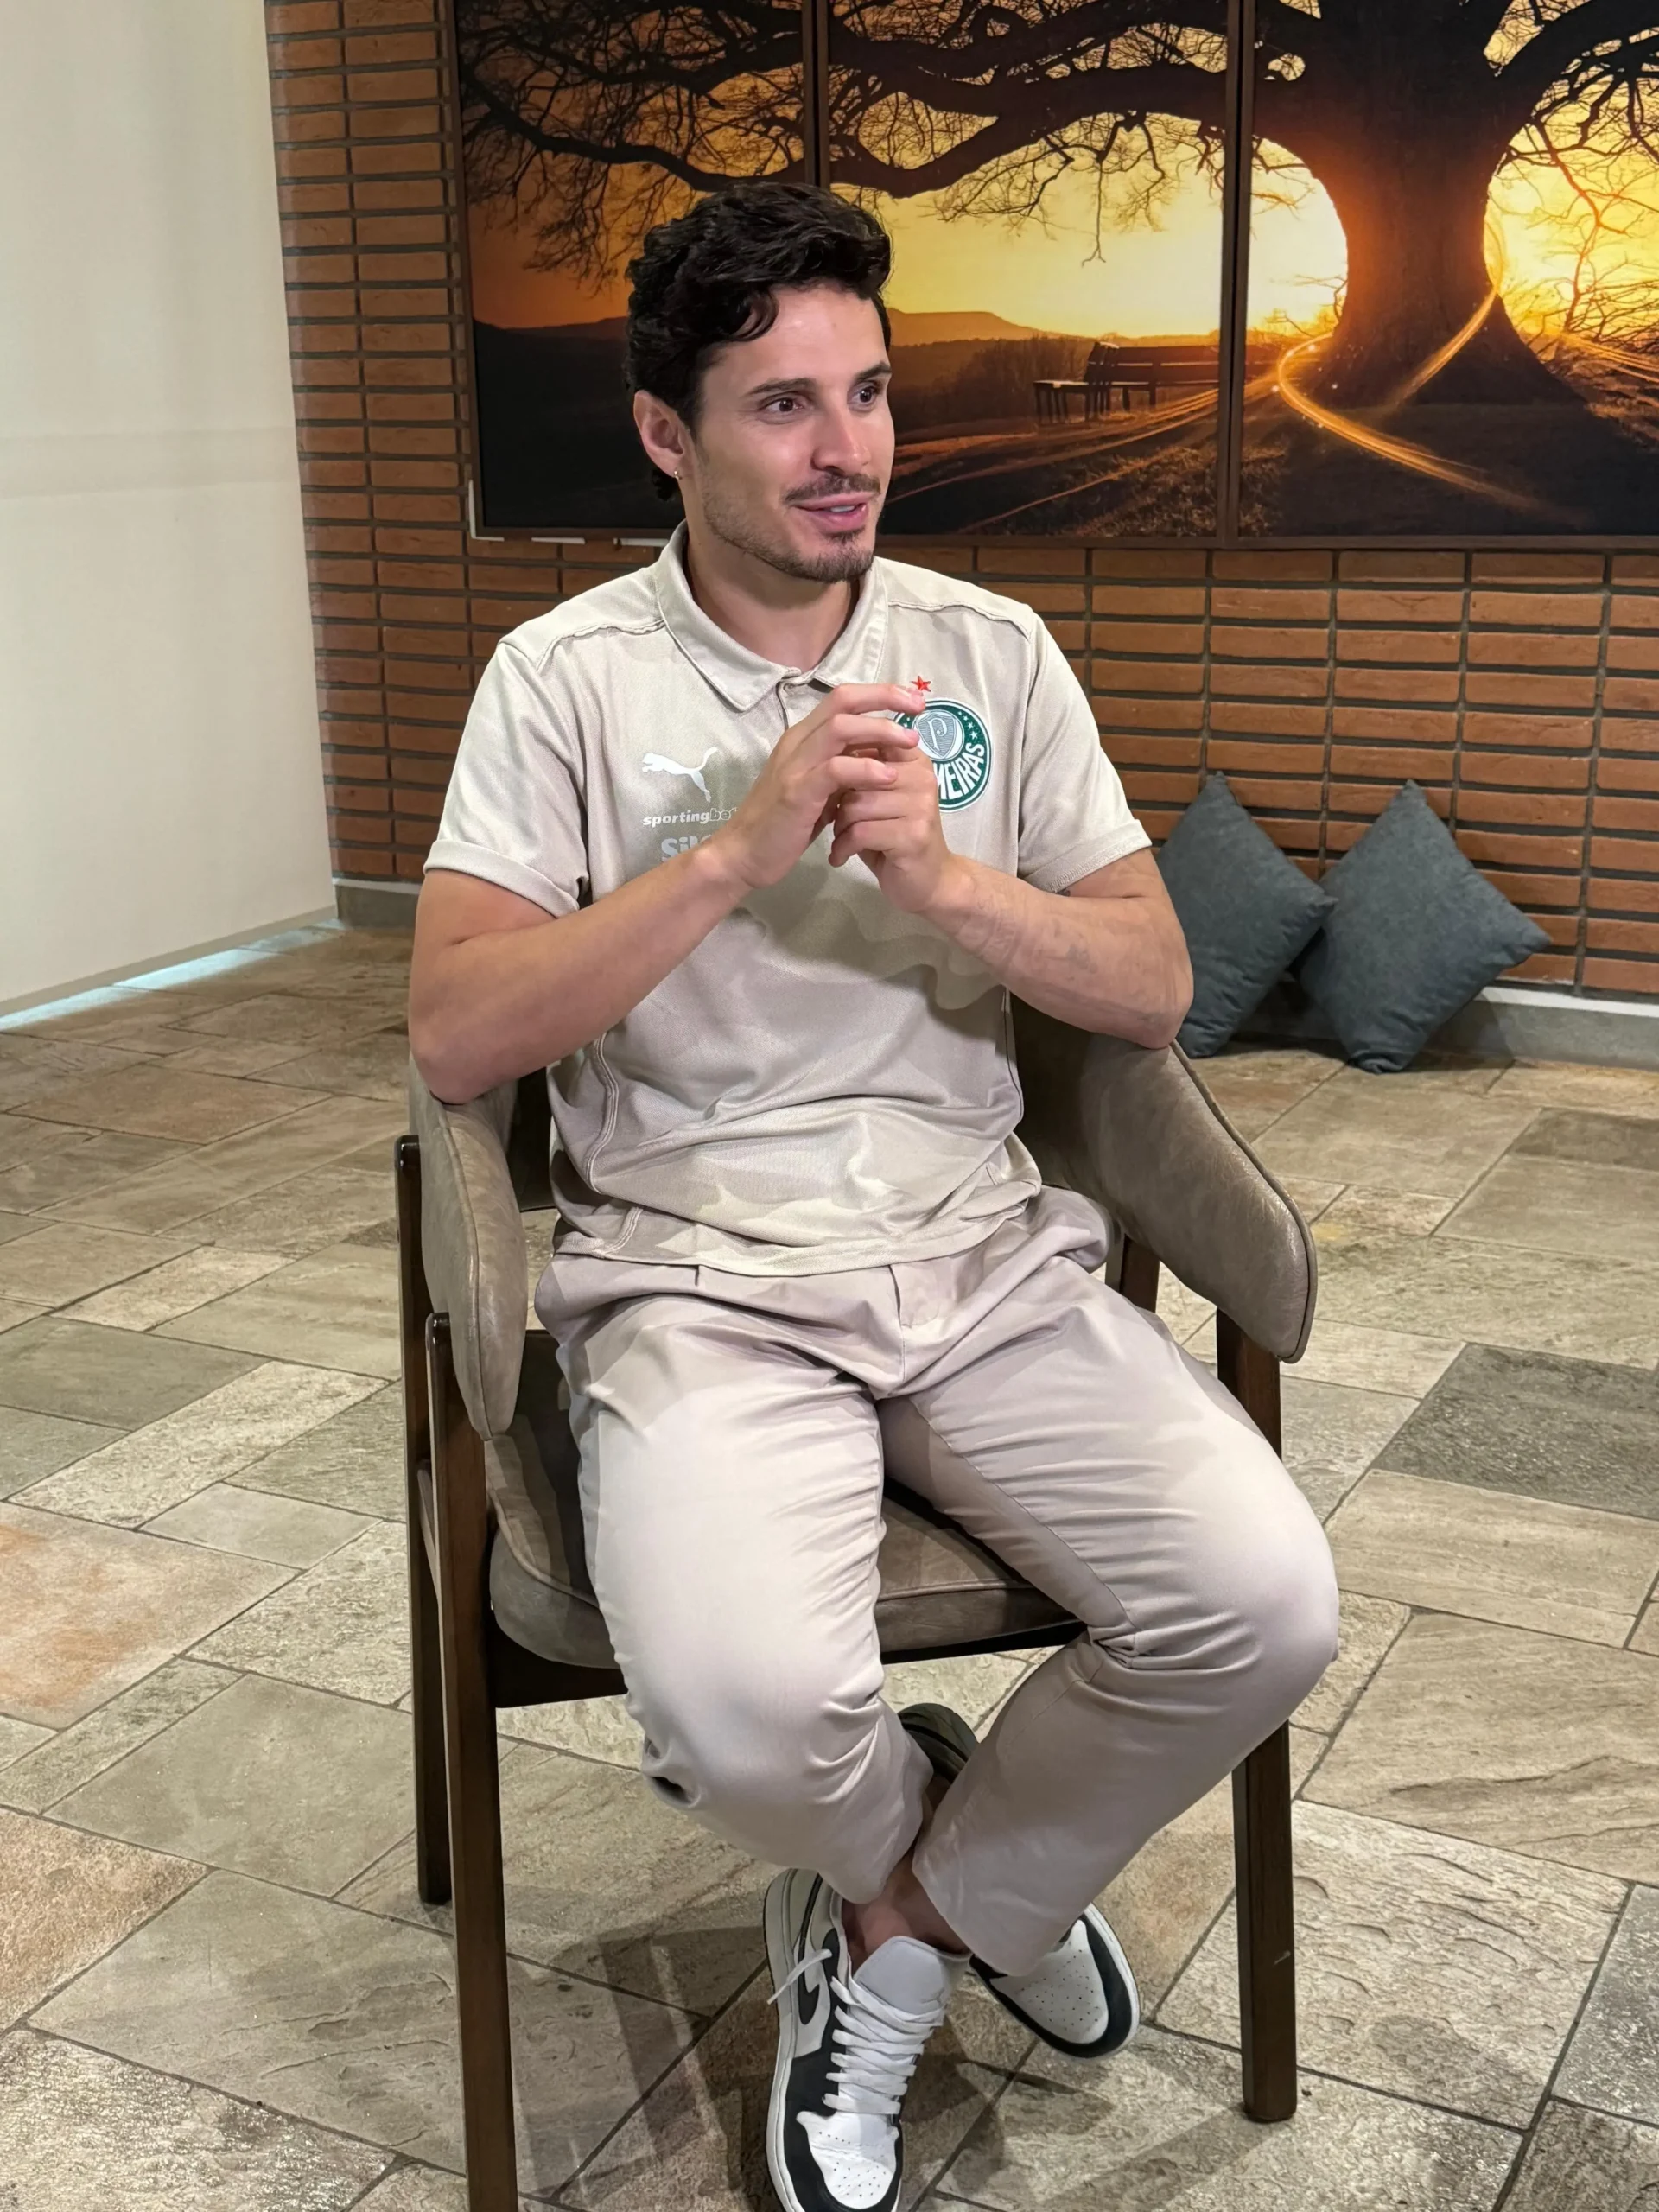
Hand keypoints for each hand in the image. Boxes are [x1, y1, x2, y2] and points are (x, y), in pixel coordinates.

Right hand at [707, 682, 925, 892]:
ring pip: (840, 728)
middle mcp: (797, 743)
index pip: (842, 698)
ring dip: (880, 730)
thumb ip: (841, 770)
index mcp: (802, 738)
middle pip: (843, 702)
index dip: (879, 693)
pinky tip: (888, 776)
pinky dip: (865, 769)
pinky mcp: (795, 792)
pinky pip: (834, 770)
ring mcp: (794, 766)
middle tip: (919, 709)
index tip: (913, 700)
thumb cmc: (783, 824)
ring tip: (911, 741)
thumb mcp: (817, 790)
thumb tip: (877, 757)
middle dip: (885, 699)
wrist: (743, 855)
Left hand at [828, 743, 966, 917]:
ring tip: (843, 840)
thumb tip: (827, 750)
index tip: (836, 787)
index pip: (872, 741)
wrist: (927, 882)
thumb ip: (862, 773)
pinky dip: (843, 847)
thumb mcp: (878, 799)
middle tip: (837, 823)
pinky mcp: (913, 836)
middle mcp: (922, 778)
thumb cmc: (895, 838)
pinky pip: (860, 832)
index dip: (844, 762)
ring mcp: (921, 807)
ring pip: (856, 805)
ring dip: (840, 826)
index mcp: (914, 761)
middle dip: (837, 802)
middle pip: (857, 776)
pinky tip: (841, 856)